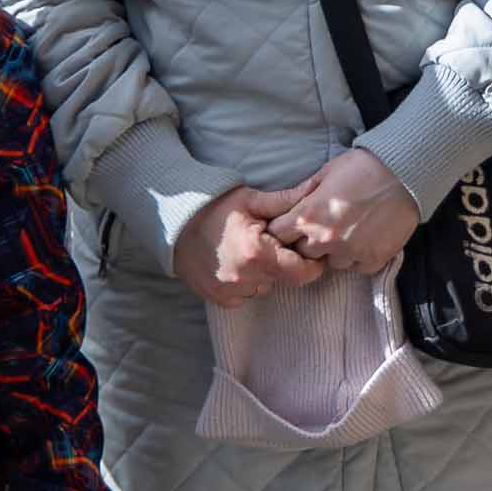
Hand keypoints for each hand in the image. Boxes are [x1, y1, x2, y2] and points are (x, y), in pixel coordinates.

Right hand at [172, 182, 323, 306]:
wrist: (174, 223)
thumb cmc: (215, 207)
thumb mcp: (251, 200)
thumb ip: (287, 201)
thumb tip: (317, 191)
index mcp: (256, 253)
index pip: (302, 273)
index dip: (311, 264)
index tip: (308, 251)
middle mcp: (244, 278)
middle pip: (283, 279)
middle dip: (285, 263)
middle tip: (273, 242)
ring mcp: (230, 292)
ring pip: (265, 287)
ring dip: (265, 273)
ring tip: (250, 250)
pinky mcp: (220, 299)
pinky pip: (246, 294)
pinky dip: (247, 281)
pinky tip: (236, 261)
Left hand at [265, 147, 420, 276]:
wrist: (404, 174)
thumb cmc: (363, 167)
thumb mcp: (326, 173)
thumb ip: (304, 193)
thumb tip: (289, 204)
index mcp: (308, 216)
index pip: (279, 234)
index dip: (283, 229)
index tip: (291, 225)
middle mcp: (326, 239)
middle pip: (303, 253)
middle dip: (308, 242)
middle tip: (323, 226)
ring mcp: (350, 252)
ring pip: (331, 262)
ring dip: (335, 250)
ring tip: (348, 230)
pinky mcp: (373, 261)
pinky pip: (356, 266)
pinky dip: (358, 256)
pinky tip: (366, 237)